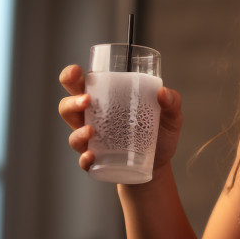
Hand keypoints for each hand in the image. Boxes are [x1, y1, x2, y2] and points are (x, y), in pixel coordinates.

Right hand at [57, 64, 183, 173]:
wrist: (159, 165)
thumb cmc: (160, 134)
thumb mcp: (170, 117)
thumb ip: (172, 103)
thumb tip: (164, 93)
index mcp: (104, 100)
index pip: (80, 83)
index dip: (71, 76)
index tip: (77, 72)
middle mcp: (93, 118)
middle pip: (67, 106)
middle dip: (71, 101)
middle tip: (86, 100)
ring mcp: (92, 141)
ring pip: (73, 132)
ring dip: (78, 131)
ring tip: (91, 131)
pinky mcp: (97, 161)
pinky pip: (83, 160)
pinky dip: (85, 158)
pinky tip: (91, 156)